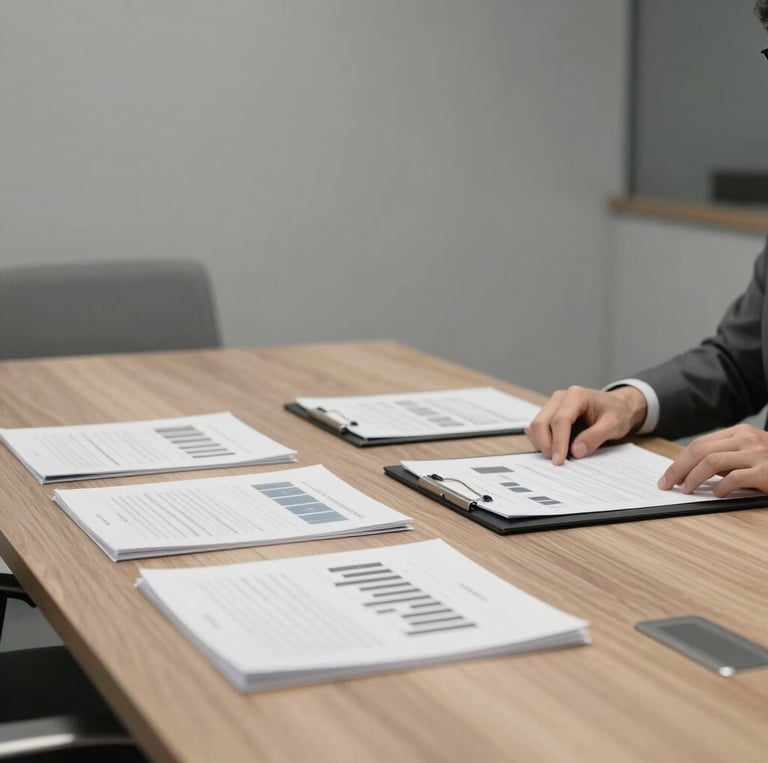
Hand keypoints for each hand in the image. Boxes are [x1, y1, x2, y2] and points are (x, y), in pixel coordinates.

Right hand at [525, 385, 646, 464]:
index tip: (559, 460)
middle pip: (541, 422)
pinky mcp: (548, 415)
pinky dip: (540, 441)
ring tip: (559, 455)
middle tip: (557, 461)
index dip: (558, 442)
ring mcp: (552, 406)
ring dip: (542, 444)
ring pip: (535, 426)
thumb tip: (576, 451)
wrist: (617, 406)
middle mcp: (560, 398)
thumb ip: (595, 436)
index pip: (560, 420)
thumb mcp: (614, 424)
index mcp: (576, 396)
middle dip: (545, 444)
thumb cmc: (616, 412)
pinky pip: (536, 430)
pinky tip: (555, 448)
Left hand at [657, 424, 767, 496]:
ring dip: (693, 477)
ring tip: (686, 489)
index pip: (700, 444)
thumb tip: (692, 472)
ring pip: (712, 461)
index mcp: (739, 433)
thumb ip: (726, 458)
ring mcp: (757, 454)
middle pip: (700, 450)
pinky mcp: (766, 472)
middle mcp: (746, 439)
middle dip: (678, 468)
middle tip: (667, 484)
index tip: (668, 475)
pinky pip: (734, 478)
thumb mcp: (750, 454)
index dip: (679, 460)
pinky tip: (716, 494)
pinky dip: (720, 487)